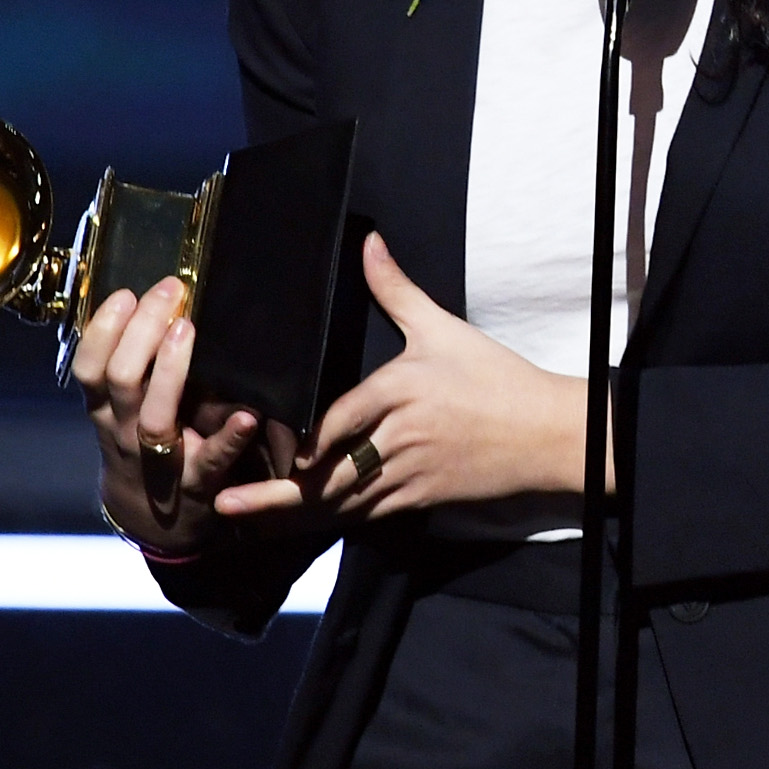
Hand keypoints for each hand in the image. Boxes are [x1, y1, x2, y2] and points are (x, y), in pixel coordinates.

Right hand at [72, 276, 273, 553]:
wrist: (154, 519)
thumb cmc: (141, 443)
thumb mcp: (119, 410)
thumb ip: (127, 366)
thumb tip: (148, 301)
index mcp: (104, 411)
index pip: (89, 367)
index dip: (102, 330)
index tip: (125, 293)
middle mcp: (124, 432)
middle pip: (121, 380)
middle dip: (141, 331)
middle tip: (170, 291)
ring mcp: (159, 459)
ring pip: (154, 417)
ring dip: (169, 372)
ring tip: (187, 329)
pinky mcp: (197, 482)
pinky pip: (212, 459)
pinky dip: (229, 437)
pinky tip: (248, 414)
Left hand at [213, 231, 599, 528]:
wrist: (545, 434)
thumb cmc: (496, 378)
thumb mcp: (443, 329)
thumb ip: (396, 289)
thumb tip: (369, 242)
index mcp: (400, 391)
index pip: (338, 420)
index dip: (299, 441)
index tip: (257, 443)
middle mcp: (399, 438)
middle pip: (327, 474)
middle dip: (274, 494)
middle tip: (223, 501)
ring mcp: (409, 474)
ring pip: (340, 503)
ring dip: (291, 516)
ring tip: (243, 522)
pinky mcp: (420, 498)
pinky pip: (366, 514)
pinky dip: (329, 521)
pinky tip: (298, 527)